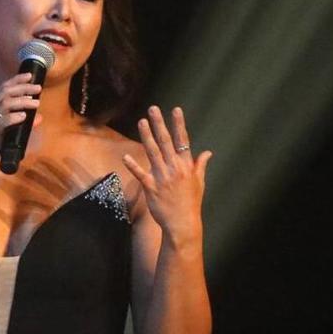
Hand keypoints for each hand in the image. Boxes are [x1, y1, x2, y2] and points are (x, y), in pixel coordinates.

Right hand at [0, 73, 41, 173]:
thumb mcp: (10, 134)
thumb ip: (22, 125)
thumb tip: (39, 118)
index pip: (2, 89)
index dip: (16, 80)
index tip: (30, 75)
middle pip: (5, 92)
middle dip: (23, 88)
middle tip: (38, 88)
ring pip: (4, 104)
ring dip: (22, 101)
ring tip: (36, 103)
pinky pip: (2, 121)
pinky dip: (14, 117)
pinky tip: (24, 116)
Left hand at [123, 106, 211, 242]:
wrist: (182, 224)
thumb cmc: (191, 203)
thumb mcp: (199, 182)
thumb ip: (200, 165)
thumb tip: (207, 152)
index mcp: (186, 166)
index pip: (183, 140)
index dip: (179, 124)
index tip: (176, 110)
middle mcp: (174, 168)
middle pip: (166, 142)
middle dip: (159, 124)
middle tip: (153, 109)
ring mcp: (162, 177)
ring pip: (153, 152)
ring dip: (146, 136)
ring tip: (142, 122)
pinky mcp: (151, 188)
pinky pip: (140, 174)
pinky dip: (133, 165)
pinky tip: (125, 156)